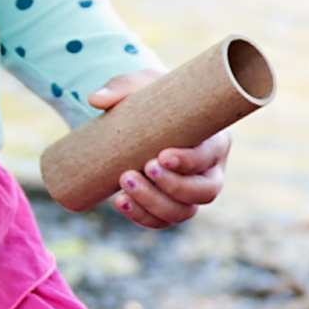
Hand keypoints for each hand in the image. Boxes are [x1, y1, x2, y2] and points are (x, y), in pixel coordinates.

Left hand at [88, 71, 229, 230]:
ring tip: (124, 184)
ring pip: (183, 211)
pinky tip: (121, 201)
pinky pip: (162, 221)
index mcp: (214, 140)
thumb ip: (120, 88)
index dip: (190, 161)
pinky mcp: (171, 205)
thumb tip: (95, 99)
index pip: (209, 157)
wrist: (141, 119)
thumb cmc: (152, 99)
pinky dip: (142, 216)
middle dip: (173, 186)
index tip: (162, 155)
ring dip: (154, 203)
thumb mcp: (141, 87)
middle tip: (142, 168)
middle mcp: (210, 171)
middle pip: (205, 191)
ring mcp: (192, 193)